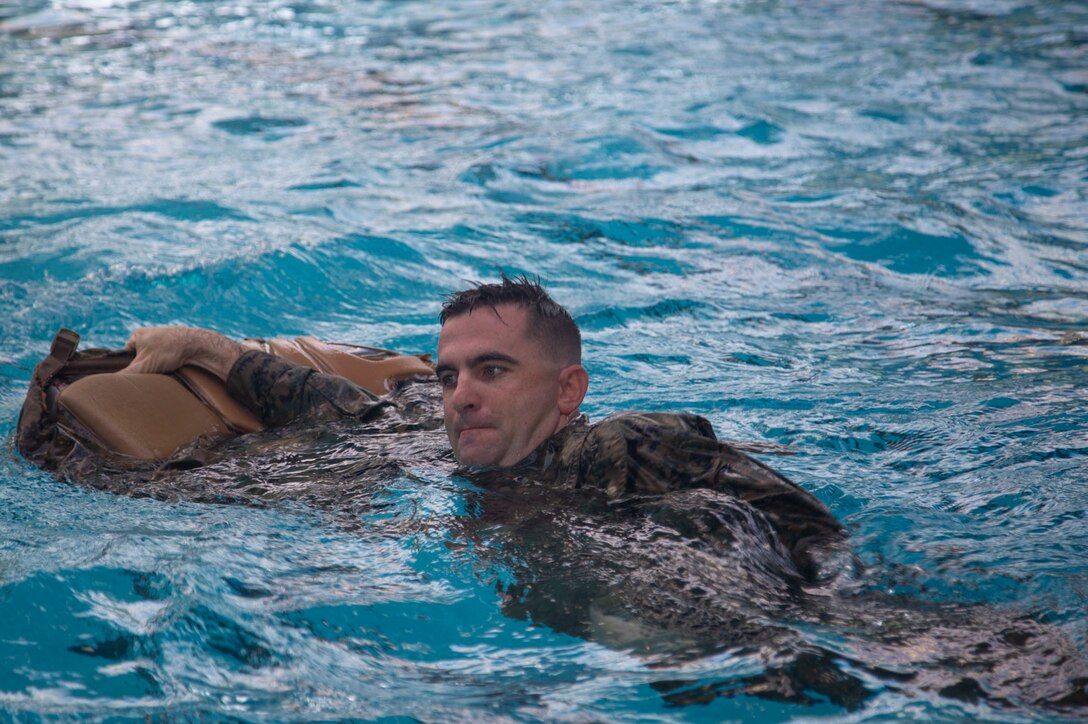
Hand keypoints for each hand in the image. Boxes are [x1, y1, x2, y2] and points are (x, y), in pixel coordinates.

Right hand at [122, 326, 244, 379]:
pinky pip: (164, 358)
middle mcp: (148, 334)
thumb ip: (126, 375)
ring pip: (152, 359)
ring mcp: (161, 339)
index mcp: (136, 335)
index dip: (131, 367)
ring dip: (156, 366)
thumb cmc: (170, 351)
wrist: (197, 345)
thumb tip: (107, 384)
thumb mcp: (144, 366)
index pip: (125, 356)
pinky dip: (166, 364)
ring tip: (164, 368)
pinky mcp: (173, 344)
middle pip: (139, 358)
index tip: (140, 373)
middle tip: (153, 371)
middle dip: (144, 367)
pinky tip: (171, 367)